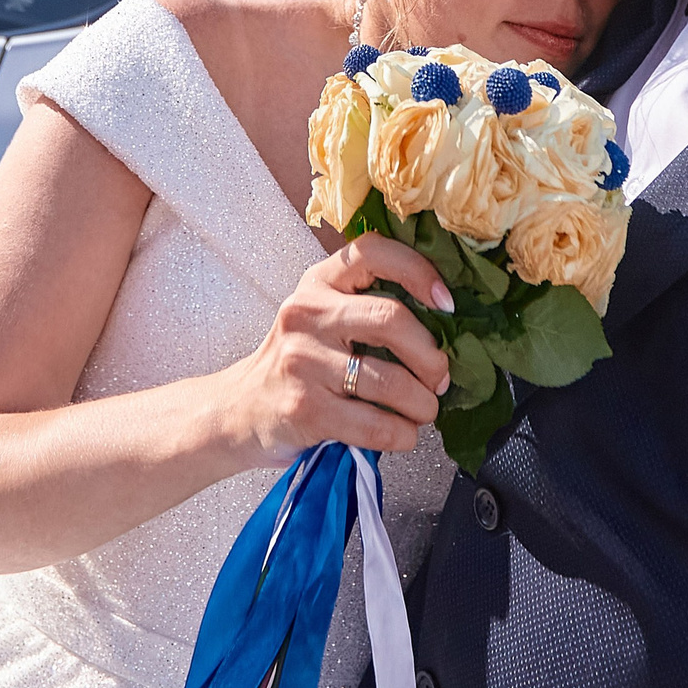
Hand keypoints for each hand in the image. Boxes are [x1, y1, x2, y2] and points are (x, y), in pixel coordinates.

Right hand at [218, 233, 453, 463]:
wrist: (240, 409)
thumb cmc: (297, 364)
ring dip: (423, 405)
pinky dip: (403, 435)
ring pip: (392, 382)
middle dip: (432, 357)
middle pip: (391, 319)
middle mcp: (306, 314)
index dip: (418, 271)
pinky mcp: (306, 409)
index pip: (372, 252)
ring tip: (423, 410)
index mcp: (317, 284)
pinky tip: (401, 433)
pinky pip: (376, 425)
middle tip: (439, 378)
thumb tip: (446, 324)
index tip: (446, 303)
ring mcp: (302, 362)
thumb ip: (367, 309)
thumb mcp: (321, 319)